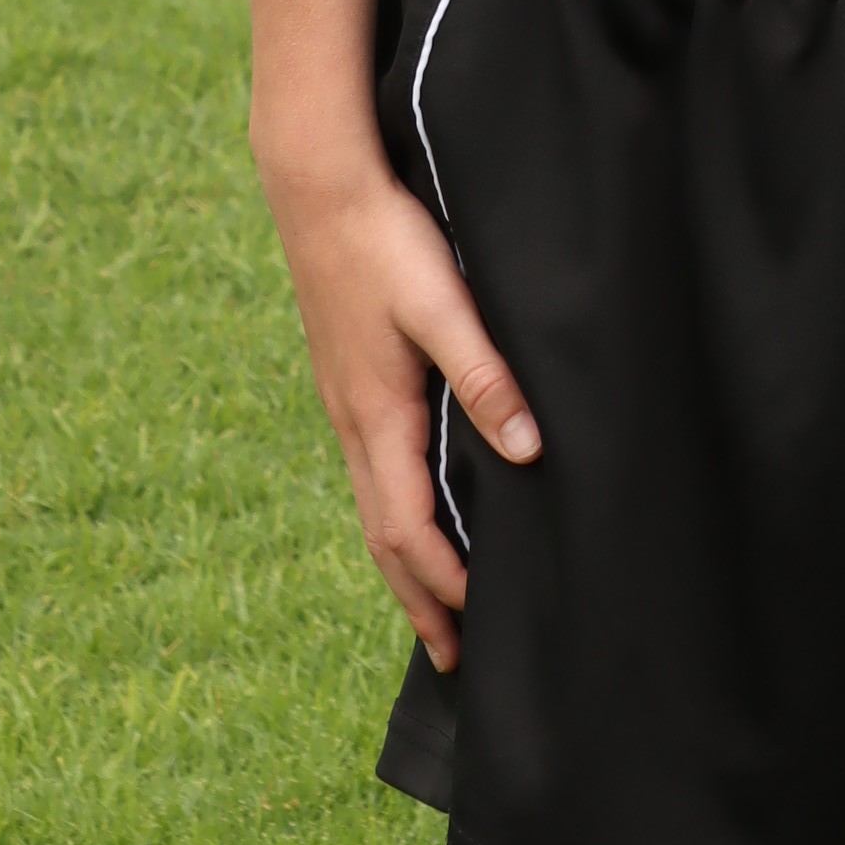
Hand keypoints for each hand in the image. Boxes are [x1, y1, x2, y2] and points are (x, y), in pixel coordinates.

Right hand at [255, 116, 541, 670]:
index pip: (407, 529)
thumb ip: (486, 376)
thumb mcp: (445, 305)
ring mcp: (345, 403)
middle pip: (383, 535)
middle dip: (417, 599)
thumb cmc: (386, 242)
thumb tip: (525, 454)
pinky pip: (370, 472)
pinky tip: (414, 510)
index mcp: (378, 415)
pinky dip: (391, 515)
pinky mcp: (348, 381)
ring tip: (434, 603)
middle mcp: (353, 422)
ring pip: (373, 506)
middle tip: (448, 657)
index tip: (472, 631)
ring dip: (403, 562)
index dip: (440, 585)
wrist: (319, 186)